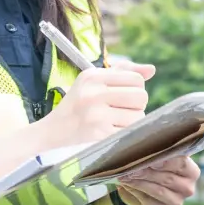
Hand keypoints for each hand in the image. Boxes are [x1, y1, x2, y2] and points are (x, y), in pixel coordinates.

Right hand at [33, 60, 155, 147]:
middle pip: (141, 97)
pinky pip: (129, 132)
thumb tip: (152, 69)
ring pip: (138, 116)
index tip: (123, 95)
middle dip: (137, 105)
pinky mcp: (98, 135)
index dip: (136, 88)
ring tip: (114, 121)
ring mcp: (96, 115)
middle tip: (122, 109)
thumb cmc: (78, 104)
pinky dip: (124, 133)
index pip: (136, 79)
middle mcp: (94, 93)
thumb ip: (123, 72)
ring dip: (132, 121)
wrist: (52, 132)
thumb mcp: (94, 81)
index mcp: (93, 76)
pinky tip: (110, 131)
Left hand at [115, 156, 199, 204]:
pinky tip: (127, 185)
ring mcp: (177, 201)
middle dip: (147, 171)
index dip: (166, 161)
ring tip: (125, 175)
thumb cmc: (155, 162)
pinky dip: (136, 192)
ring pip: (158, 190)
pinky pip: (149, 202)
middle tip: (130, 166)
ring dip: (139, 182)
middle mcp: (188, 188)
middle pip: (168, 178)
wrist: (147, 179)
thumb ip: (159, 149)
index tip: (150, 157)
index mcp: (192, 171)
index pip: (182, 164)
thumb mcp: (160, 153)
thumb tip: (146, 143)